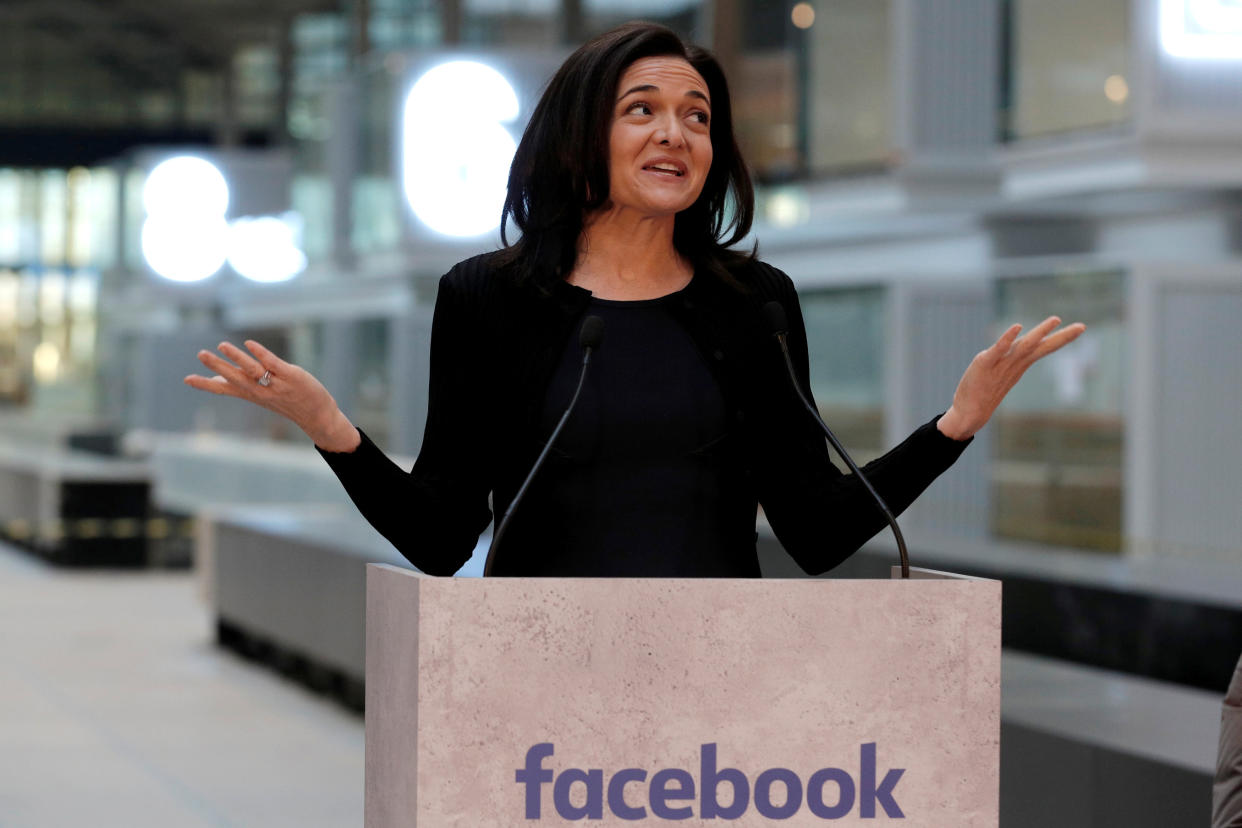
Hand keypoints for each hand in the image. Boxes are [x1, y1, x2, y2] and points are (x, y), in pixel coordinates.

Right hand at [183, 340, 360, 451]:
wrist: (317, 416)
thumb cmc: (287, 401)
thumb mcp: (261, 395)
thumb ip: (240, 385)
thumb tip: (217, 378)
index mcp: (251, 394)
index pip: (225, 389)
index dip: (206, 384)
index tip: (187, 379)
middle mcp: (260, 391)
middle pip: (235, 378)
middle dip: (217, 366)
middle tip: (201, 354)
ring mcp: (275, 384)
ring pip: (252, 370)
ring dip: (236, 357)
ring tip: (221, 345)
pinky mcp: (290, 376)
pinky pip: (273, 364)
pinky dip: (261, 354)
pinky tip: (249, 344)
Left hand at [937, 316, 1086, 440]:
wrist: (968, 414)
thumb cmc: (982, 395)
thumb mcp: (998, 374)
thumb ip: (1007, 361)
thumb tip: (1015, 349)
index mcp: (1019, 365)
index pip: (1043, 348)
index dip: (1061, 338)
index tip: (1080, 328)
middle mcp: (1014, 364)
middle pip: (1041, 347)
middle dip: (1062, 337)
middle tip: (1082, 326)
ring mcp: (1000, 365)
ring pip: (1024, 346)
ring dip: (1039, 333)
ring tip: (1055, 320)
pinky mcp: (984, 364)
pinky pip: (998, 349)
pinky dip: (1008, 338)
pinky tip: (1017, 327)